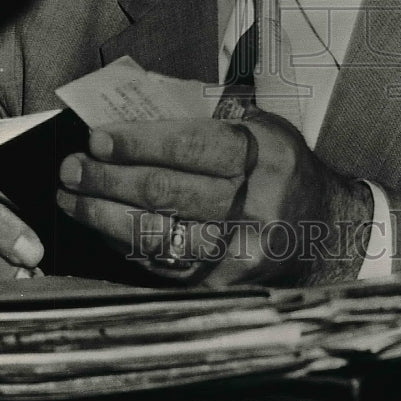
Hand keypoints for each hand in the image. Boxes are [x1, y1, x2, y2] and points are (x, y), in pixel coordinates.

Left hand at [57, 113, 371, 285]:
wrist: (328, 233)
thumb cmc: (285, 171)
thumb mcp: (265, 131)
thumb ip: (211, 122)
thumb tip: (136, 115)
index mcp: (266, 156)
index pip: (190, 147)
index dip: (138, 143)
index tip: (97, 139)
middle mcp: (257, 205)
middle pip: (167, 191)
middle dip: (108, 179)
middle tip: (71, 168)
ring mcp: (241, 252)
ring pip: (159, 234)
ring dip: (104, 216)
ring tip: (72, 199)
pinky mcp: (226, 285)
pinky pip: (164, 265)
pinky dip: (125, 246)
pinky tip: (101, 229)